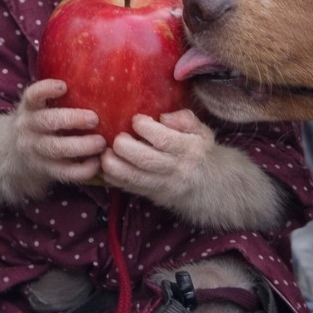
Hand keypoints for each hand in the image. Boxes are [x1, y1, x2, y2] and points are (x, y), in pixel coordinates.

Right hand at [13, 78, 105, 184]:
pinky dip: (82, 169)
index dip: (46, 89)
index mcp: (29, 108)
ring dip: (80, 146)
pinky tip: (97, 163)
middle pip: (47, 121)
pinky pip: (63, 172)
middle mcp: (28, 127)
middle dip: (71, 119)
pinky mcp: (45, 170)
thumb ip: (61, 95)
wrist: (14, 155)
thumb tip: (100, 72)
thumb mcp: (41, 106)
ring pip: (55, 148)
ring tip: (101, 143)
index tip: (63, 86)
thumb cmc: (42, 123)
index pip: (33, 95)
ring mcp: (34, 150)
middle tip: (94, 119)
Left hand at [101, 108, 215, 202]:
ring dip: (113, 164)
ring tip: (105, 151)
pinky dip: (112, 177)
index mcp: (189, 149)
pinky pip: (128, 187)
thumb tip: (164, 117)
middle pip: (144, 160)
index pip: (164, 140)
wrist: (207, 187)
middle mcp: (176, 169)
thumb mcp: (201, 131)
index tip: (136, 119)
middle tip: (116, 137)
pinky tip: (105, 166)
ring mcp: (162, 184)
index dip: (145, 128)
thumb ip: (186, 119)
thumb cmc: (199, 151)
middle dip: (124, 146)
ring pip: (133, 177)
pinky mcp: (151, 194)